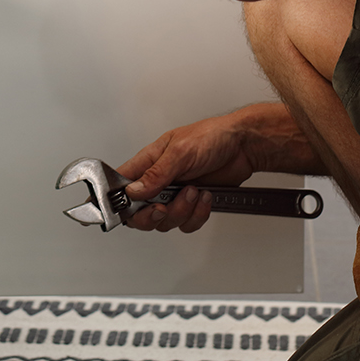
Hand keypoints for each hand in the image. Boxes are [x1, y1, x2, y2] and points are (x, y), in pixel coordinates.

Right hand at [114, 113, 258, 233]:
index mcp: (149, 161)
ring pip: (165, 221)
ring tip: (194, 191)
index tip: (122, 209)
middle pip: (140, 212)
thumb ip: (156, 174)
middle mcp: (159, 180)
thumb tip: (133, 191)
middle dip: (151, 216)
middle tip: (163, 208)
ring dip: (181, 211)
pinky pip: (186, 223)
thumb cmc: (212, 136)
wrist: (243, 146)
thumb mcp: (180, 152)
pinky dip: (197, 215)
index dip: (116, 200)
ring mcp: (175, 194)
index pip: (122, 183)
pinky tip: (204, 197)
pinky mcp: (192, 204)